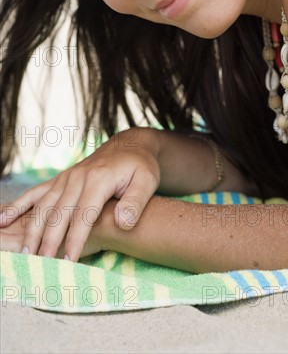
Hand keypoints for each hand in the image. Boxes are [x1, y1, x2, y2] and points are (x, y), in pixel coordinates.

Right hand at [0, 127, 159, 261]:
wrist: (130, 147)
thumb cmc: (140, 167)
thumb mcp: (147, 181)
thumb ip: (136, 202)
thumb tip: (123, 223)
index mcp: (99, 179)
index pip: (84, 215)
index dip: (75, 239)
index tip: (68, 262)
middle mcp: (78, 177)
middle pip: (59, 213)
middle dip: (49, 241)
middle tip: (42, 266)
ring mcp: (66, 177)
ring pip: (44, 206)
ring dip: (32, 230)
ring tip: (24, 253)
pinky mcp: (61, 179)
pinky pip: (36, 193)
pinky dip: (18, 206)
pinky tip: (2, 219)